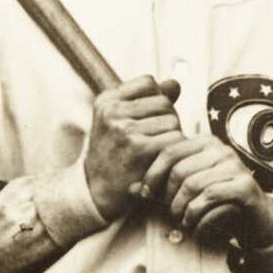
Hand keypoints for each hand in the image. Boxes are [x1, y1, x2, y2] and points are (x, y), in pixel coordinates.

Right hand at [82, 74, 185, 221]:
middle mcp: (112, 111)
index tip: (153, 118)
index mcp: (106, 100)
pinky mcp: (138, 148)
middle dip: (169, 118)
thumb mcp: (120, 120)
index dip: (158, 98)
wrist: (97, 189)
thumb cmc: (114, 153)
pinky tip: (165, 159)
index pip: (148, 82)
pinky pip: (174, 138)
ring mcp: (124, 128)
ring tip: (161, 149)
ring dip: (174, 135)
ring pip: (172, 120)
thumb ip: (148, 100)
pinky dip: (175, 149)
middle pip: (163, 102)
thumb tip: (175, 83)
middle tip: (161, 138)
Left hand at [140, 135, 272, 250]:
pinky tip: (194, 225)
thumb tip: (131, 190)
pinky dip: (197, 214)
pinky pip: (211, 196)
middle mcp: (220, 149)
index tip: (144, 195)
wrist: (254, 218)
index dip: (152, 174)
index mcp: (204, 143)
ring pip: (193, 184)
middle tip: (170, 214)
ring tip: (182, 221)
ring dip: (182, 209)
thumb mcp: (185, 192)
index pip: (169, 151)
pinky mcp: (245, 184)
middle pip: (179, 170)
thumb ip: (161, 187)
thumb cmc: (215, 202)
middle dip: (168, 197)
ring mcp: (234, 165)